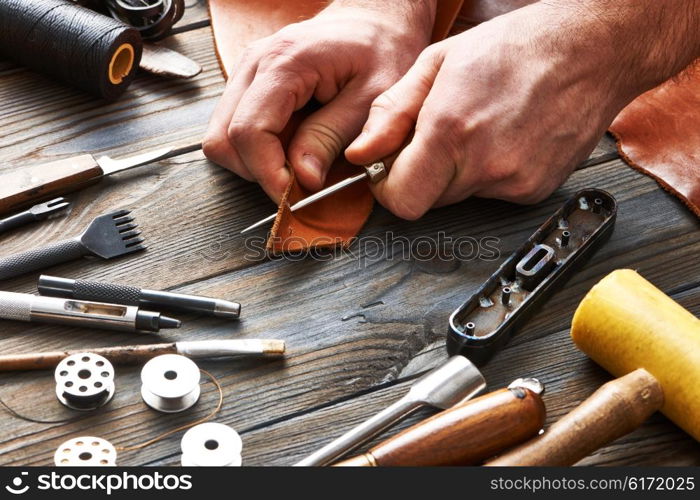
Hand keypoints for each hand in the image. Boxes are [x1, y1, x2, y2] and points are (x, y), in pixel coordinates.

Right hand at [203, 1, 434, 202]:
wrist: (375, 20)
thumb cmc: (381, 50)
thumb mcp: (373, 98)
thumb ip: (333, 136)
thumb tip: (303, 177)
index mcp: (284, 62)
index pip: (248, 131)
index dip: (267, 173)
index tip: (293, 195)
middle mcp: (254, 64)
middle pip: (223, 139)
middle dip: (258, 171)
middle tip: (297, 183)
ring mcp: (248, 73)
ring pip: (223, 138)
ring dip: (256, 162)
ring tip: (297, 162)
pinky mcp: (251, 85)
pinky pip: (237, 129)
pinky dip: (259, 150)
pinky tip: (292, 146)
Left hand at [345, 2, 640, 219]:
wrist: (590, 48)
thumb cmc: (514, 46)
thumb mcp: (436, 63)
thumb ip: (391, 113)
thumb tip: (361, 153)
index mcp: (450, 130)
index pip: (400, 200)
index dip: (388, 187)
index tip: (390, 170)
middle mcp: (483, 164)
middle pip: (427, 200)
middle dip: (422, 174)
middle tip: (439, 136)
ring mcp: (513, 182)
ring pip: (459, 197)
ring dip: (456, 172)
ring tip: (478, 128)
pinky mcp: (535, 190)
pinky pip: (492, 194)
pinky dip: (488, 173)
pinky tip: (503, 138)